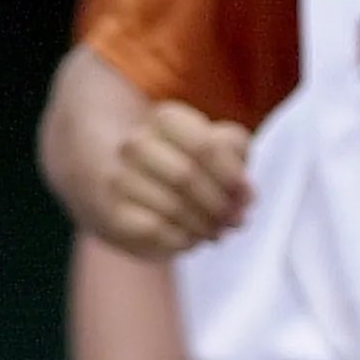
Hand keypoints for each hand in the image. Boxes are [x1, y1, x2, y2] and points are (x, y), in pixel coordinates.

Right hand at [98, 101, 253, 258]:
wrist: (122, 183)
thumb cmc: (181, 163)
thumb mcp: (212, 144)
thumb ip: (234, 152)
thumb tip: (244, 191)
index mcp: (166, 120)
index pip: (205, 146)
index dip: (232, 175)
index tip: (247, 196)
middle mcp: (136, 143)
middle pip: (187, 176)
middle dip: (219, 204)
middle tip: (236, 221)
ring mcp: (120, 177)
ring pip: (172, 206)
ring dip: (203, 225)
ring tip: (216, 231)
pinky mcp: (112, 212)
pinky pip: (154, 230)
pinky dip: (181, 239)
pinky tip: (191, 239)